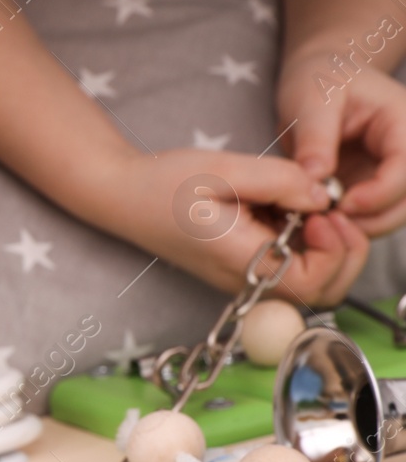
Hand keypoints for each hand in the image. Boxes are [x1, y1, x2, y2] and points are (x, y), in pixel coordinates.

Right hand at [89, 147, 365, 307]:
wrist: (121, 196)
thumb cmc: (162, 183)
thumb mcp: (223, 168)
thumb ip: (280, 180)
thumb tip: (323, 197)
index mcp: (236, 259)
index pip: (310, 283)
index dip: (334, 252)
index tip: (322, 213)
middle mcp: (240, 280)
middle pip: (318, 293)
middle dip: (341, 254)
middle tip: (327, 212)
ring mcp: (241, 278)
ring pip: (308, 282)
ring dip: (324, 247)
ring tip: (305, 207)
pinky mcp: (241, 269)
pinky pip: (287, 269)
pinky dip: (304, 243)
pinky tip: (285, 212)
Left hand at [278, 52, 405, 236]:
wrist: (318, 82)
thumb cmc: (319, 80)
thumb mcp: (311, 99)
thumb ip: (315, 137)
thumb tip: (316, 176)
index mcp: (403, 122)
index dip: (381, 193)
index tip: (342, 205)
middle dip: (373, 218)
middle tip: (328, 223)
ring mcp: (392, 171)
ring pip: (394, 214)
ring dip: (361, 226)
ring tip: (321, 223)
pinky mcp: (374, 187)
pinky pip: (372, 216)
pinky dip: (350, 224)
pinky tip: (321, 221)